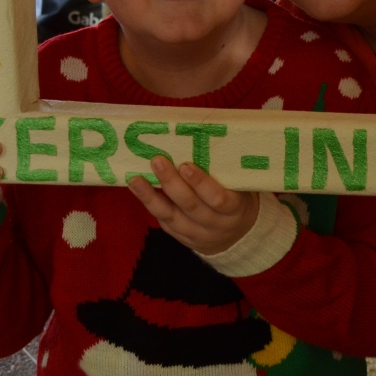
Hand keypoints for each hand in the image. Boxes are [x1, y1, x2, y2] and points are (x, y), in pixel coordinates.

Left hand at [128, 156, 259, 254]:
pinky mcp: (183, 239)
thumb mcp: (240, 185)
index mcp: (235, 208)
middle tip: (158, 161)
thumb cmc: (237, 196)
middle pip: (191, 206)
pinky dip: (152, 206)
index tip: (186, 165)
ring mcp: (198, 234)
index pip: (218, 198)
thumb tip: (199, 136)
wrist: (238, 234)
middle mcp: (216, 224)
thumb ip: (224, 170)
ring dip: (151, 197)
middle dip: (172, 183)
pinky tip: (140, 191)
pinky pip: (165, 223)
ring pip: (172, 217)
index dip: (201, 183)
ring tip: (136, 179)